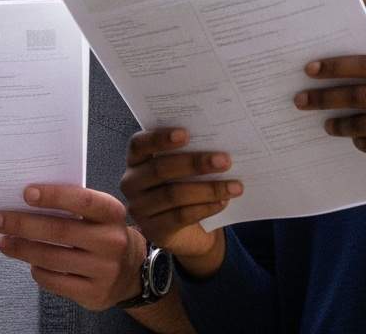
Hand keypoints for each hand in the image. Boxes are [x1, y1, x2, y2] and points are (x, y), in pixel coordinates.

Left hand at [0, 183, 143, 311]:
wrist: (129, 271)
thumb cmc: (100, 234)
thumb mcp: (96, 215)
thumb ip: (70, 206)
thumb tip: (23, 202)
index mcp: (112, 213)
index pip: (82, 201)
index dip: (54, 196)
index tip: (25, 193)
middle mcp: (112, 241)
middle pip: (60, 231)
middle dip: (23, 224)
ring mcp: (104, 270)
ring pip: (53, 258)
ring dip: (23, 249)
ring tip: (4, 242)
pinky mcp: (94, 293)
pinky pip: (56, 281)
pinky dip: (37, 271)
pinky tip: (29, 263)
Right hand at [120, 128, 238, 277]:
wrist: (187, 232)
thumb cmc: (185, 188)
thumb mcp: (182, 171)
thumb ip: (190, 155)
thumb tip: (218, 143)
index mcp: (135, 160)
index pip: (139, 144)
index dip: (160, 138)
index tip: (186, 133)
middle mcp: (131, 183)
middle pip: (160, 169)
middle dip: (195, 163)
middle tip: (225, 160)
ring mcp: (139, 209)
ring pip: (173, 195)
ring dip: (208, 189)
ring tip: (234, 186)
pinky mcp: (154, 230)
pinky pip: (181, 216)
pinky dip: (205, 208)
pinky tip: (223, 202)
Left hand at [295, 54, 365, 180]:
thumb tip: (341, 76)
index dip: (336, 67)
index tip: (310, 70)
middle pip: (360, 96)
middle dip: (326, 97)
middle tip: (303, 100)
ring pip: (365, 124)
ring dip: (341, 124)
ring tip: (328, 124)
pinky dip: (361, 142)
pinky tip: (354, 140)